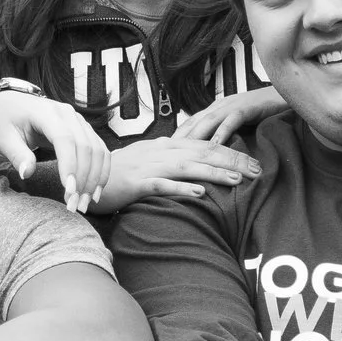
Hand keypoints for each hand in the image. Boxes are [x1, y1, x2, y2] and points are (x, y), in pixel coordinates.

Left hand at [0, 90, 109, 212]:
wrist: (12, 105)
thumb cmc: (5, 121)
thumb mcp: (4, 137)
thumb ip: (16, 154)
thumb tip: (27, 173)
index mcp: (46, 112)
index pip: (65, 139)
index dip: (70, 165)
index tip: (69, 191)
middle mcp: (68, 114)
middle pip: (86, 147)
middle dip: (84, 179)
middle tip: (76, 205)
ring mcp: (79, 121)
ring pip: (97, 150)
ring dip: (95, 179)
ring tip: (86, 203)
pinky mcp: (85, 131)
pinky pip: (100, 151)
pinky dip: (101, 172)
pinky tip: (94, 192)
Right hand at [89, 136, 258, 213]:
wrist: (83, 176)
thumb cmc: (117, 174)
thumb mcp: (148, 162)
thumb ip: (171, 162)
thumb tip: (196, 167)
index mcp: (165, 147)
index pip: (204, 146)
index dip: (230, 153)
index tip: (253, 162)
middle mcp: (159, 153)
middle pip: (202, 153)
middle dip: (232, 161)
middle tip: (257, 169)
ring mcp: (147, 167)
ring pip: (187, 167)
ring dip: (213, 173)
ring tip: (237, 180)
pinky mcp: (135, 184)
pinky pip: (161, 186)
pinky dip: (181, 189)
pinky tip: (200, 194)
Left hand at [173, 85, 288, 145]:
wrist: (286, 94)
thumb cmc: (263, 111)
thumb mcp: (238, 122)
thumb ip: (225, 132)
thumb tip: (212, 151)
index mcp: (216, 109)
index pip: (190, 123)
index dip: (176, 137)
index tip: (161, 152)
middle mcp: (220, 105)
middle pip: (193, 123)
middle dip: (177, 139)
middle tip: (162, 155)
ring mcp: (232, 105)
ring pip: (208, 122)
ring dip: (194, 137)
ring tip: (180, 153)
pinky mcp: (247, 107)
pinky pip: (231, 122)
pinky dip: (221, 133)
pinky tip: (214, 146)